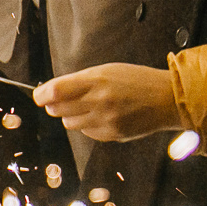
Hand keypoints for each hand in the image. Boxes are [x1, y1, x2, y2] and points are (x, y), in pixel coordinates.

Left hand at [33, 63, 183, 141]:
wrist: (167, 99)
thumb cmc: (137, 80)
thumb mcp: (108, 71)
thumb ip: (81, 80)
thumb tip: (53, 91)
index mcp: (97, 81)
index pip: (57, 91)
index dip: (42, 95)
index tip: (38, 96)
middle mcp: (99, 101)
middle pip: (58, 109)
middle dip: (54, 105)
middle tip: (59, 101)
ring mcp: (106, 120)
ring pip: (69, 123)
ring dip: (70, 116)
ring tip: (84, 107)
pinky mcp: (112, 134)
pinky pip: (87, 132)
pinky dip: (87, 125)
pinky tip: (99, 116)